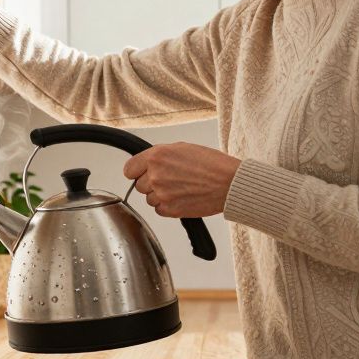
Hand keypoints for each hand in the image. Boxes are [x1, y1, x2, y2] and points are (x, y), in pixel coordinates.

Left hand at [122, 143, 241, 217]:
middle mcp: (155, 175)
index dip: (137, 171)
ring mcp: (162, 194)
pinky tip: (181, 198)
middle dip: (151, 183)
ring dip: (160, 196)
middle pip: (139, 185)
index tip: (142, 173)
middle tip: (170, 180)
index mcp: (156, 157)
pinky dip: (167, 206)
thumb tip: (148, 164)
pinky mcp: (170, 210)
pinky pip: (159, 210)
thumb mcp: (181, 148)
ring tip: (179, 189)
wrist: (229, 183)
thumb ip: (160, 156)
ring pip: (149, 199)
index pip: (129, 169)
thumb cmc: (211, 164)